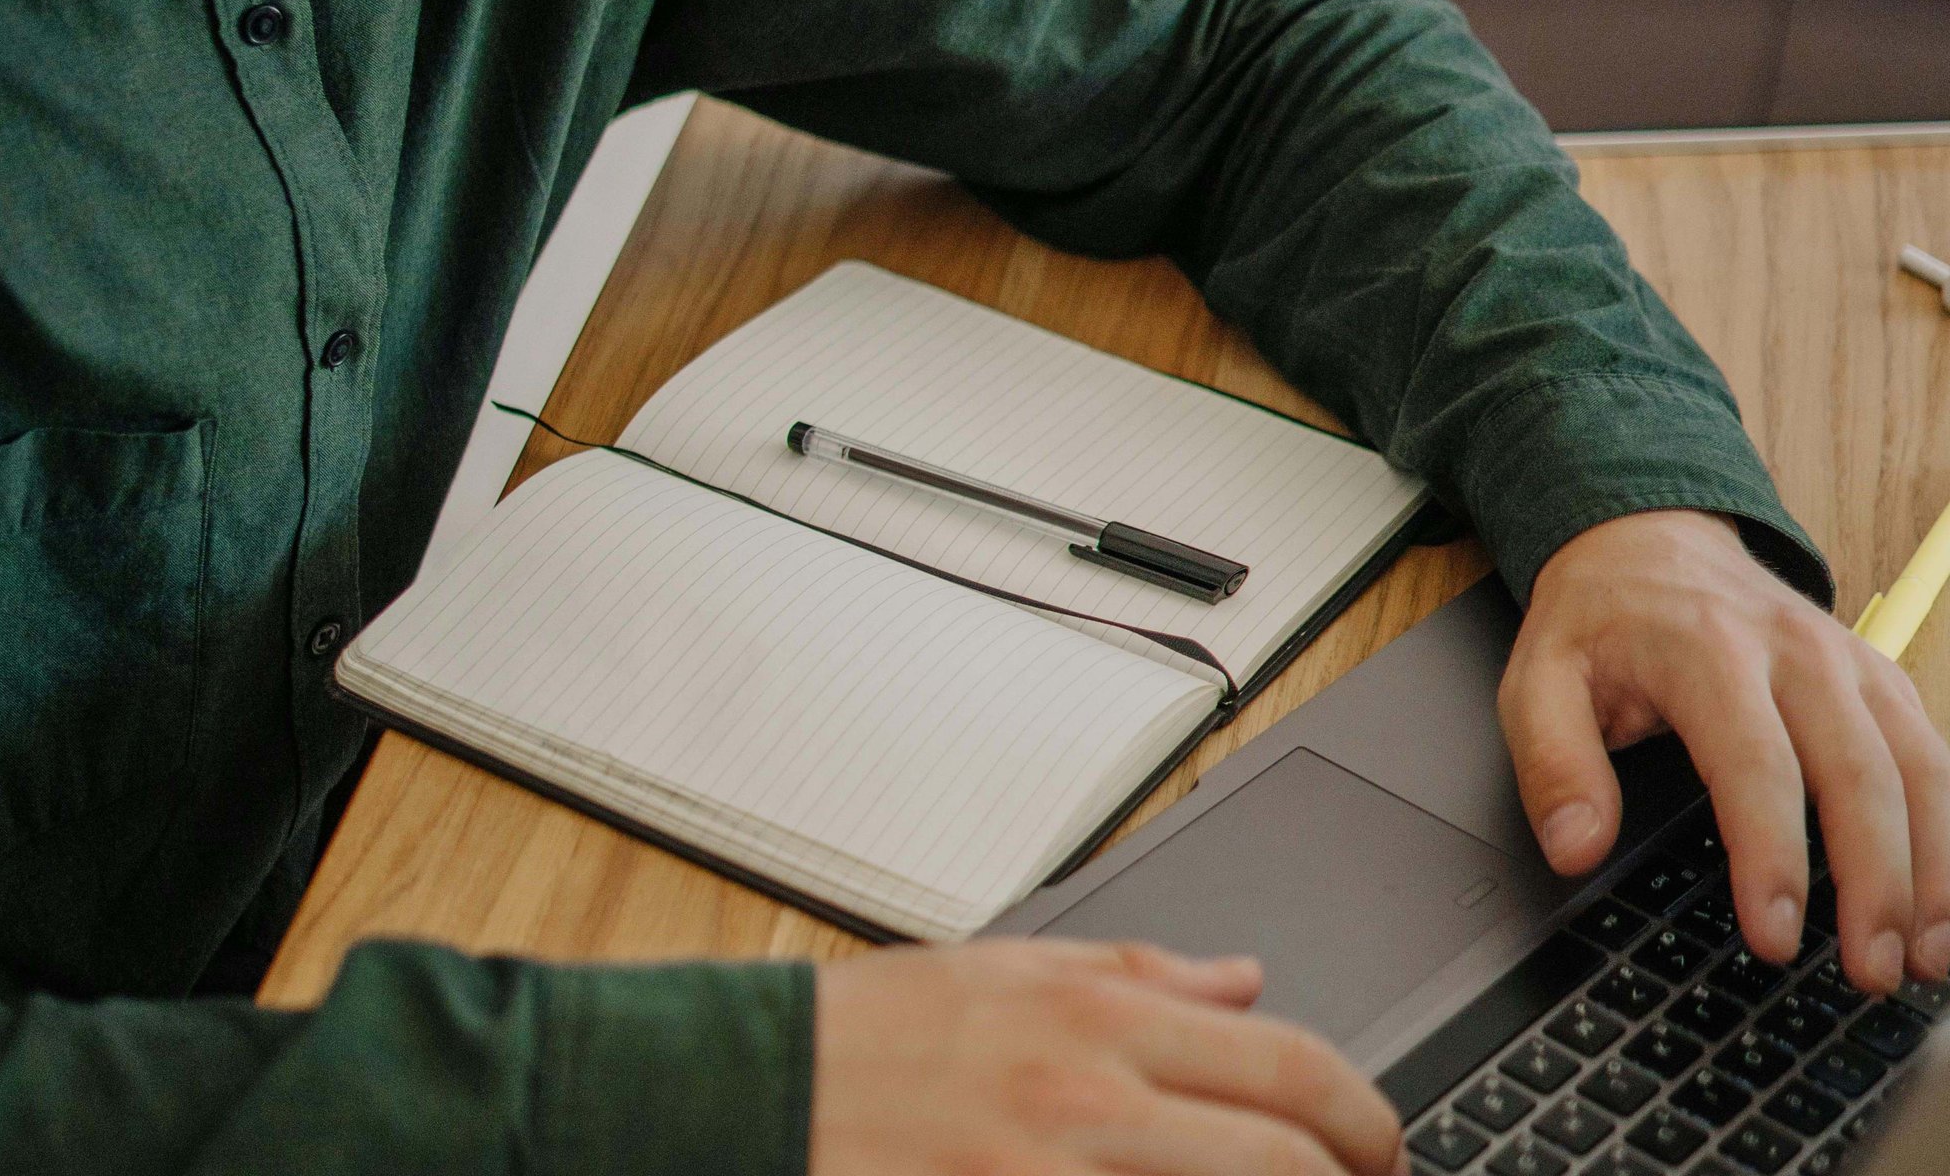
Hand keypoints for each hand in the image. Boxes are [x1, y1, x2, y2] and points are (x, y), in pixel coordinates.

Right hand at [812, 938, 1407, 1175]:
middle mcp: (1086, 1103)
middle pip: (1282, 1161)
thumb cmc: (873, 1037)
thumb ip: (1141, 976)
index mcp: (1093, 1019)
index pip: (1284, 1064)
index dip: (1360, 1116)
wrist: (749, 1097)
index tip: (1377, 1147)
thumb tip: (1244, 980)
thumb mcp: (1009, 970)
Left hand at [1499, 508, 1949, 993]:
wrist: (1645, 537)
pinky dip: (1948, 830)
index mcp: (1705, 648)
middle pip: (1858, 772)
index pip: (1754, 763)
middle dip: (1876, 883)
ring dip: (1933, 869)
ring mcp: (1846, 659)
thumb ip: (1552, 762)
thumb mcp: (1537, 676)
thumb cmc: (1597, 618)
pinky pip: (1933, 754)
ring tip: (1924, 958)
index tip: (1773, 935)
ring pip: (1918, 766)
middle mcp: (1792, 650)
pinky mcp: (1877, 676)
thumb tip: (1574, 847)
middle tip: (1869, 970)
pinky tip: (1942, 898)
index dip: (1772, 856)